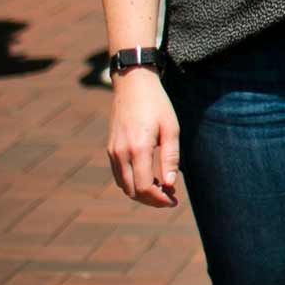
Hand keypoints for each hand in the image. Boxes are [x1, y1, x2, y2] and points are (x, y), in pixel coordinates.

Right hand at [105, 70, 181, 207]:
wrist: (133, 84)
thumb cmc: (157, 104)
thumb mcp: (171, 128)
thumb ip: (171, 158)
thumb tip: (170, 184)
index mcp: (138, 148)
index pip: (145, 187)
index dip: (159, 199)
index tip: (174, 200)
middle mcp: (121, 152)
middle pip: (132, 191)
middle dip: (152, 200)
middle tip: (170, 197)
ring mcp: (112, 151)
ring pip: (124, 185)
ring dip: (141, 193)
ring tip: (162, 189)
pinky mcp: (110, 148)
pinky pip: (118, 175)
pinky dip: (132, 183)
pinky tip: (148, 178)